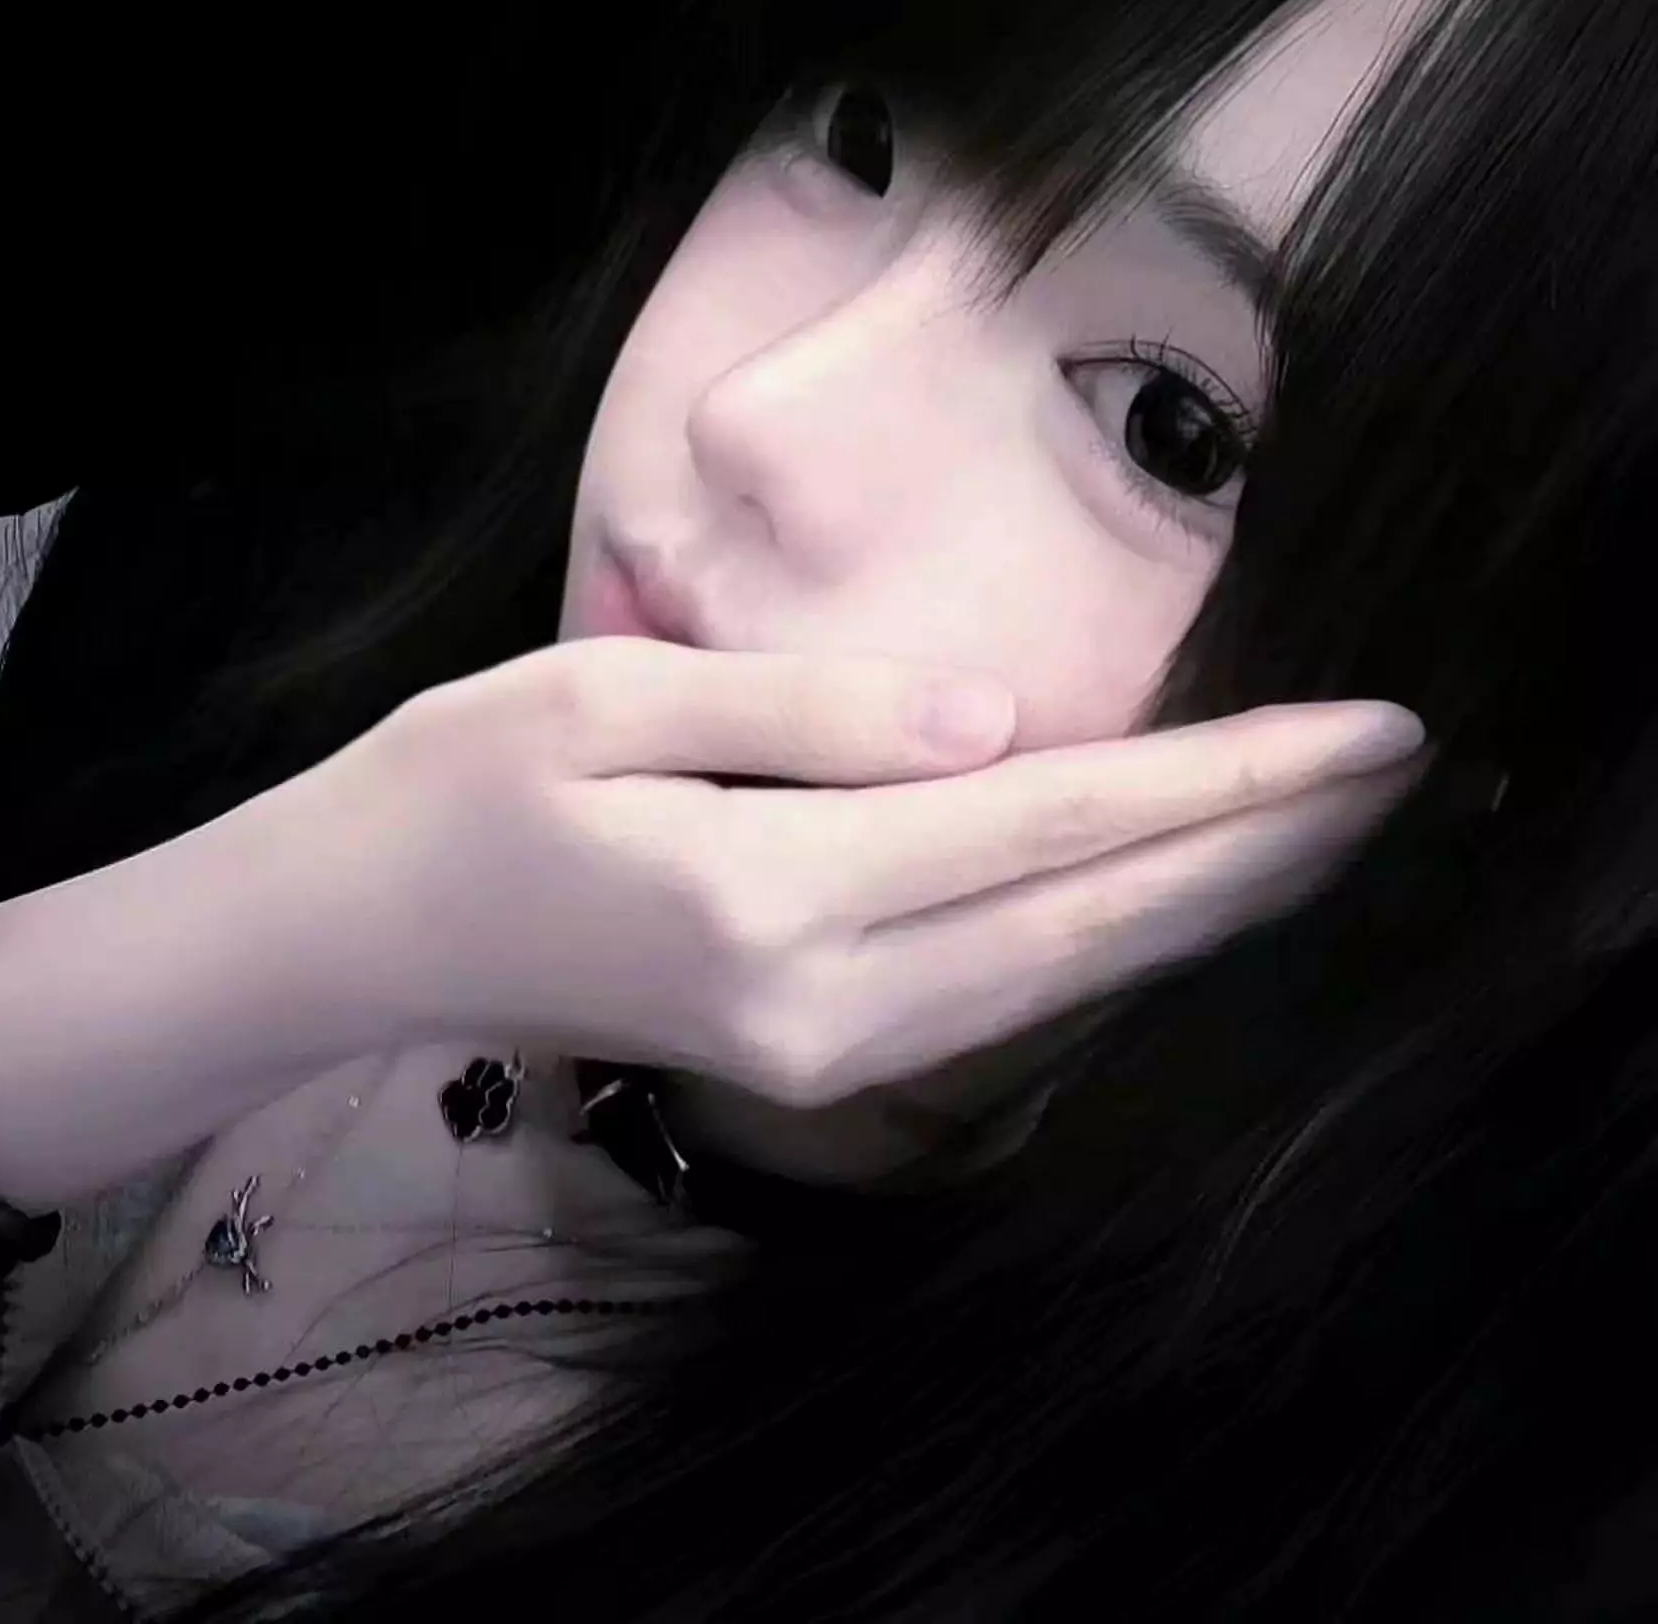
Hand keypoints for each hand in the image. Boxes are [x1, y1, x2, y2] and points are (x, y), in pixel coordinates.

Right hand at [303, 639, 1425, 1104]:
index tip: (1364, 731)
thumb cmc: (460, 785)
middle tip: (1396, 772)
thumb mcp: (609, 700)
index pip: (1049, 823)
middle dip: (1259, 853)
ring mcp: (822, 1054)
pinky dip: (1110, 940)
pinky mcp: (813, 1059)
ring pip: (1065, 978)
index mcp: (770, 897)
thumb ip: (809, 712)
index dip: (1221, 778)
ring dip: (1206, 906)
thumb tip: (999, 721)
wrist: (363, 933)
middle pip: (1094, 925)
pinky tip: (1175, 895)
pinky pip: (1002, 997)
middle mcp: (822, 1007)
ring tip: (1323, 827)